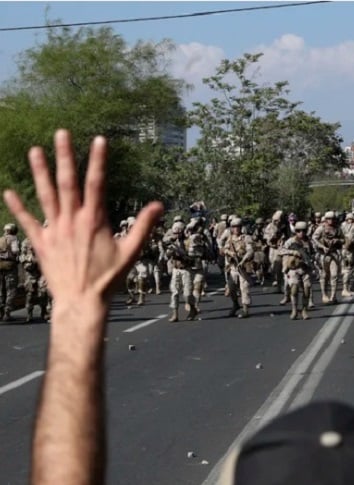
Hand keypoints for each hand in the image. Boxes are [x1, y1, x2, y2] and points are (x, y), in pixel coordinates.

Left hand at [3, 130, 163, 304]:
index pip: (97, 183)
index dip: (98, 160)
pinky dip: (18, 207)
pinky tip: (9, 192)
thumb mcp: (131, 252)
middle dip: (65, 156)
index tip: (99, 140)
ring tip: (35, 150)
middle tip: (61, 134)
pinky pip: (27, 222)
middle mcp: (72, 221)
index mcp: (94, 220)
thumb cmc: (108, 278)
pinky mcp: (41, 244)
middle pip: (67, 182)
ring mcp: (54, 231)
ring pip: (45, 196)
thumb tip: (159, 205)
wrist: (81, 301)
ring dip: (40, 172)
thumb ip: (144, 226)